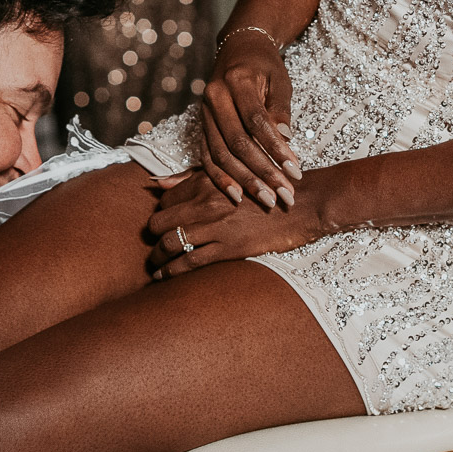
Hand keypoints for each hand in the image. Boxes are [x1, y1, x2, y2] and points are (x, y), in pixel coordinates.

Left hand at [145, 169, 329, 280]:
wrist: (300, 204)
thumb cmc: (266, 187)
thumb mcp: (228, 174)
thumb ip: (190, 178)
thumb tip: (156, 183)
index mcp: (205, 181)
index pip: (164, 200)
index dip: (160, 215)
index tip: (162, 226)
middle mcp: (205, 201)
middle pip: (159, 222)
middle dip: (152, 237)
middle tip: (154, 247)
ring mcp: (216, 225)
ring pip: (169, 243)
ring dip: (157, 258)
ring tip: (155, 267)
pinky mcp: (229, 247)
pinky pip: (190, 262)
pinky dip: (171, 271)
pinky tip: (165, 277)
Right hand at [199, 30, 299, 208]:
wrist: (239, 48)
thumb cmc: (265, 65)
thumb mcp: (280, 80)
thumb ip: (280, 110)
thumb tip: (286, 141)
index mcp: (236, 81)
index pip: (256, 121)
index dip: (275, 149)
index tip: (296, 171)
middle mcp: (215, 97)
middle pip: (237, 142)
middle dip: (262, 172)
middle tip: (285, 195)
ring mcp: (203, 112)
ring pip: (220, 153)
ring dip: (244, 180)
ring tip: (267, 200)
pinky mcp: (200, 125)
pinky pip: (206, 155)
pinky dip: (220, 177)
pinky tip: (237, 195)